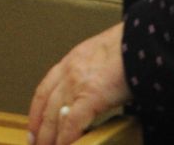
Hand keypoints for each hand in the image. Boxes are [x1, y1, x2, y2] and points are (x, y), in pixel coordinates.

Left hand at [27, 22, 129, 144]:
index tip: (33, 127)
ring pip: (54, 117)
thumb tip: (97, 93)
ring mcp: (77, 84)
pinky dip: (66, 138)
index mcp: (70, 62)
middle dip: (39, 129)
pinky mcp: (91, 96)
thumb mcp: (101, 56)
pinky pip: (72, 122)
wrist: (140, 39)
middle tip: (36, 144)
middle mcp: (68, 72)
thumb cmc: (129, 47)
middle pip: (45, 106)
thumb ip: (93, 74)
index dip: (36, 112)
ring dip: (49, 137)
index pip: (44, 91)